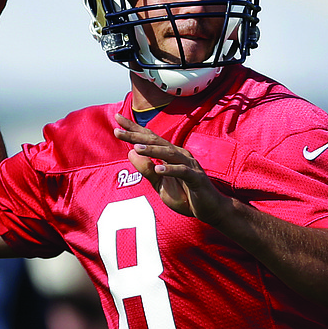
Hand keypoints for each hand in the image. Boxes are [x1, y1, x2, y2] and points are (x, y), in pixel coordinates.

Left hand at [113, 113, 230, 224]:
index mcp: (170, 154)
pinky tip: (159, 169)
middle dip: (136, 135)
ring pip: (169, 153)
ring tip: (136, 147)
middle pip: (156, 141)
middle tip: (118, 130)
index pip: (150, 138)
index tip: (117, 119)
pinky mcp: (196, 178)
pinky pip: (183, 171)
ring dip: (153, 150)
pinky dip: (171, 170)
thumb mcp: (160, 185)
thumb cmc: (185, 195)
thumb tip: (130, 152)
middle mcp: (179, 154)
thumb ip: (146, 170)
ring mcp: (189, 165)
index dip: (134, 129)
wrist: (209, 209)